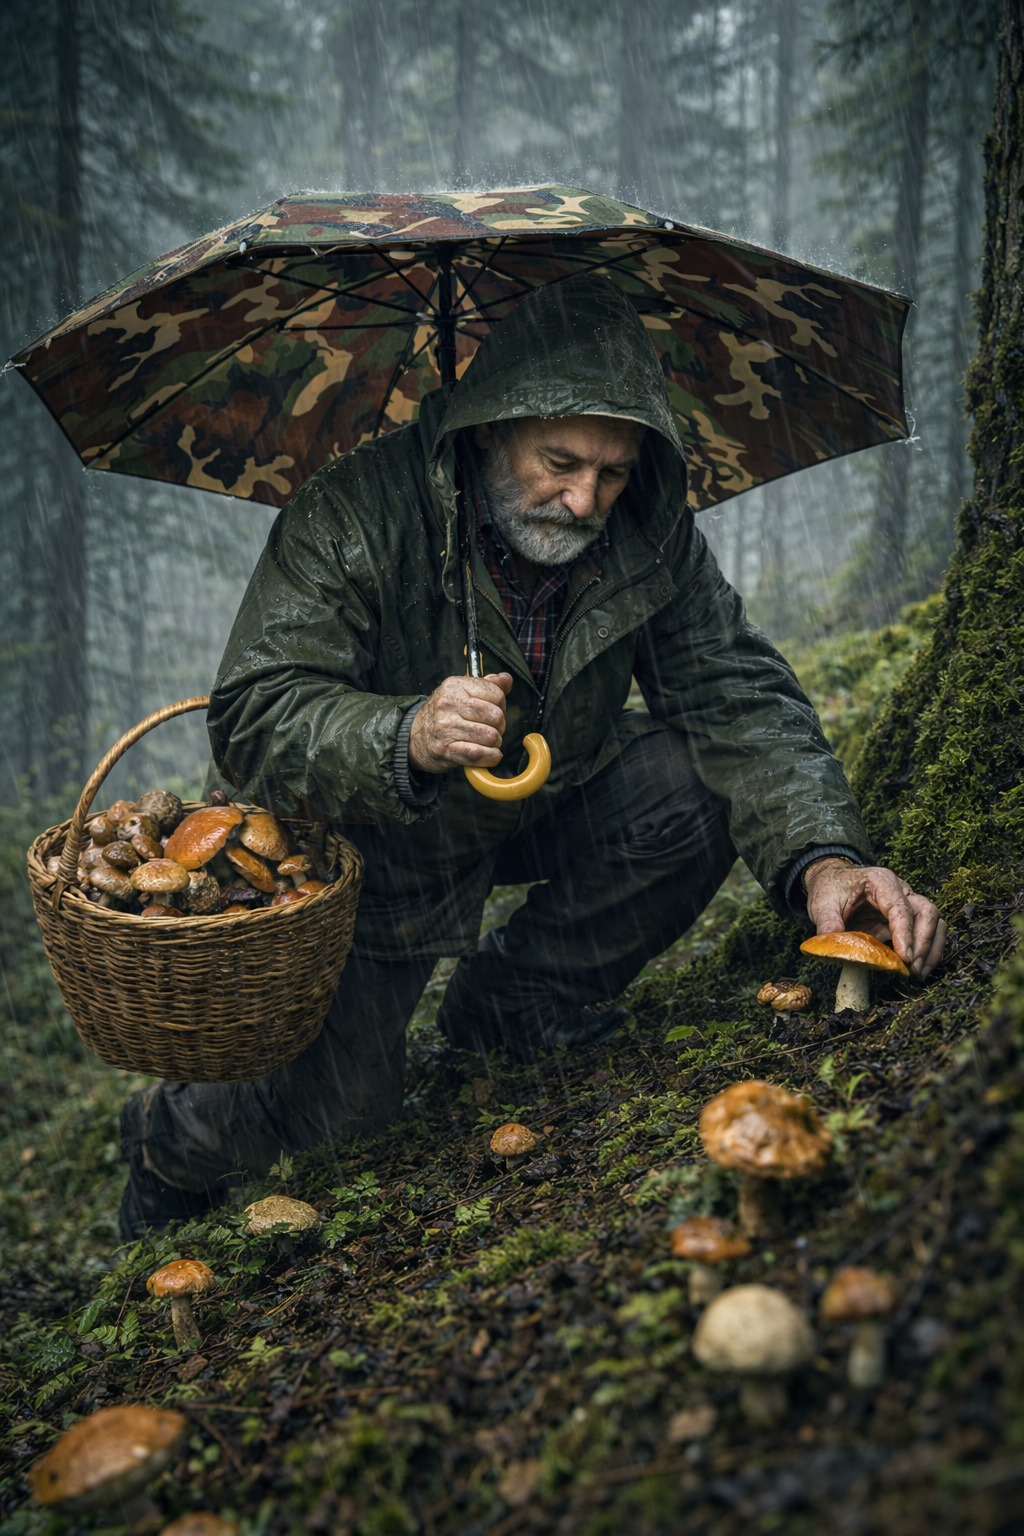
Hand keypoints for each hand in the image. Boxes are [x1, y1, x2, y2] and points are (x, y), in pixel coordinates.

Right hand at [410, 673, 511, 772]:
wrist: (414, 736)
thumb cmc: (444, 714)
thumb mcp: (461, 692)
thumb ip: (487, 684)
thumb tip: (506, 679)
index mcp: (455, 686)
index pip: (496, 694)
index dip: (501, 705)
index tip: (494, 711)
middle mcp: (448, 704)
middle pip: (496, 716)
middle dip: (500, 726)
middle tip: (491, 729)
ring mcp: (445, 727)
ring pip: (490, 736)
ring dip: (495, 743)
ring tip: (486, 742)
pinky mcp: (445, 749)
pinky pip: (478, 754)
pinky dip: (490, 757)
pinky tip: (490, 755)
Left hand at [803, 857, 946, 981]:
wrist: (832, 879)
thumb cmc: (830, 887)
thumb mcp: (822, 902)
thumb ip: (828, 923)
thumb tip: (834, 948)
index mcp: (880, 881)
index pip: (900, 907)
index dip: (905, 934)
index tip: (905, 958)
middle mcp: (900, 889)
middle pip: (926, 912)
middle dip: (923, 942)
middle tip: (912, 968)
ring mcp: (907, 903)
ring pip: (935, 921)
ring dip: (931, 948)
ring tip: (919, 973)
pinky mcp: (906, 919)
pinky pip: (929, 931)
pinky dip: (929, 950)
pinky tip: (920, 968)